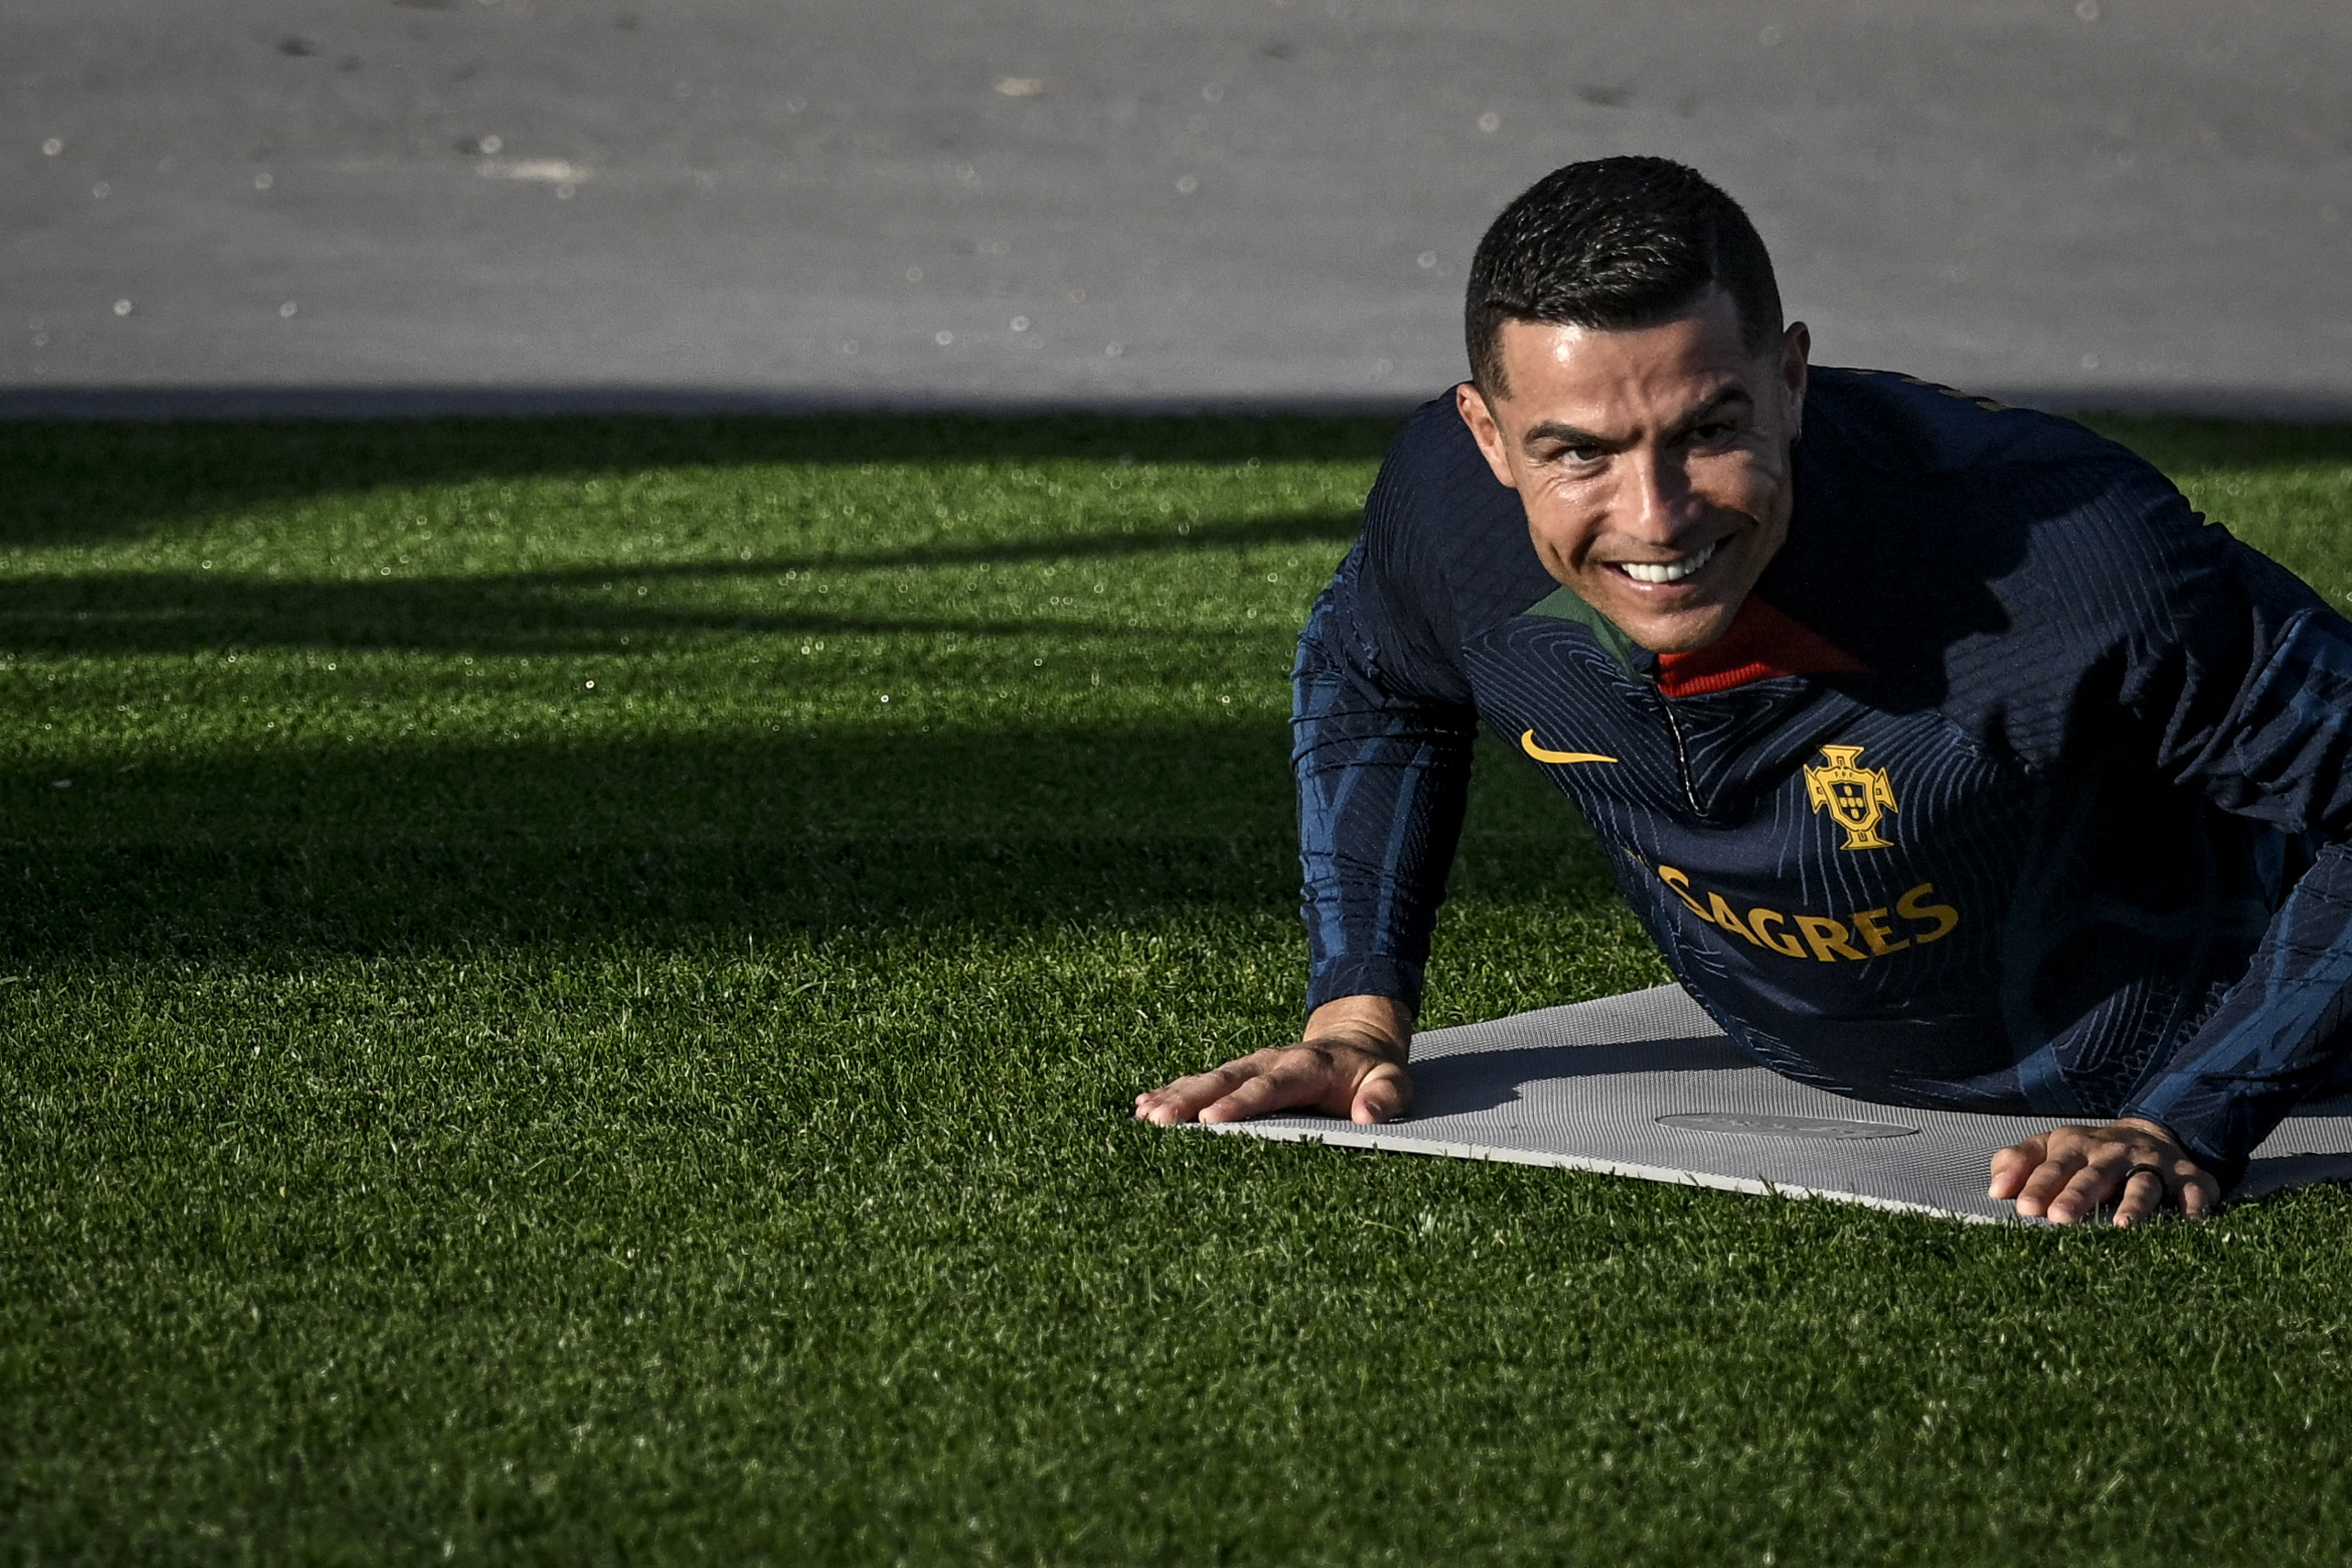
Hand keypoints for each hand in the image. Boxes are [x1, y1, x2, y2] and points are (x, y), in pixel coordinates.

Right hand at [1133, 995, 1412, 1127]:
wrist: (1355, 1039)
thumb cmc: (1372, 1072)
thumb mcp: (1393, 1082)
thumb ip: (1384, 1097)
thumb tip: (1367, 1116)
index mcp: (1306, 1067)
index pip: (1269, 1088)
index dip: (1240, 1104)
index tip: (1211, 1121)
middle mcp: (1270, 1062)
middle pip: (1225, 1081)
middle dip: (1190, 1100)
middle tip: (1159, 1121)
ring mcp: (1250, 1066)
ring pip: (1207, 1079)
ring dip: (1174, 1097)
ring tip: (1143, 1116)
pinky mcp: (1237, 1075)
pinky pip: (1202, 1082)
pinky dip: (1173, 1092)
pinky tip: (1143, 1105)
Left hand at [1987, 1116, 2219, 1225]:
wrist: (2151, 1131)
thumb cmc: (2089, 1152)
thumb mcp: (2051, 1148)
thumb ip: (2019, 1162)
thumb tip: (1994, 1188)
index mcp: (2076, 1147)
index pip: (2054, 1165)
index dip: (2038, 1184)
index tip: (2024, 1207)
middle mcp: (2114, 1154)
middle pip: (2094, 1174)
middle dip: (2077, 1195)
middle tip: (2060, 1218)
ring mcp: (2153, 1165)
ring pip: (2143, 1185)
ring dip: (2134, 1205)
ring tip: (2123, 1227)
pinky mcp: (2189, 1178)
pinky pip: (2195, 1193)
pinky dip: (2195, 1207)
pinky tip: (2192, 1224)